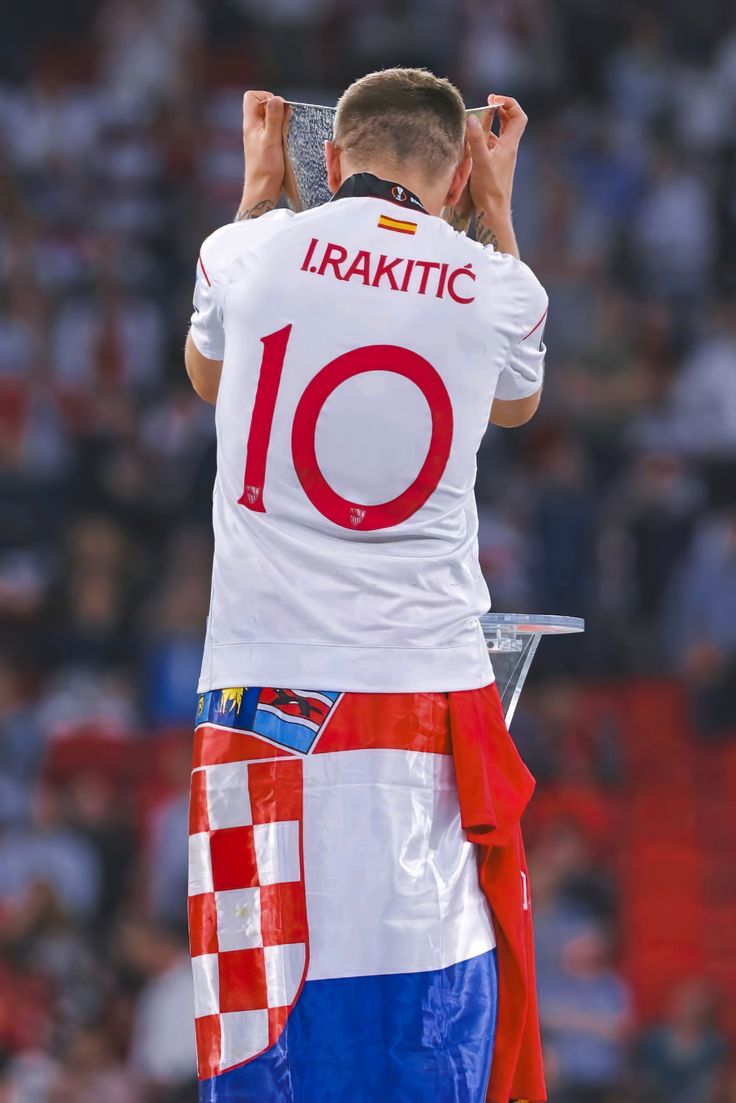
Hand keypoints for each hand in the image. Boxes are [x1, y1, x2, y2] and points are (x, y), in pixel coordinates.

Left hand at [242, 90, 287, 198]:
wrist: (262, 191)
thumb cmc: (265, 169)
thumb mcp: (271, 141)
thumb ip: (273, 119)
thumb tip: (276, 98)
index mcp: (250, 124)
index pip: (252, 97)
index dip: (265, 97)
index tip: (277, 108)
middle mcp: (253, 128)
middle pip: (262, 106)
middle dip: (276, 109)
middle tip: (283, 122)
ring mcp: (259, 137)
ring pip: (269, 118)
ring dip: (280, 122)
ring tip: (284, 134)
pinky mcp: (266, 146)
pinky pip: (273, 131)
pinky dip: (281, 132)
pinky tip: (285, 143)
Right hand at [466, 94, 527, 214]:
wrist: (494, 211)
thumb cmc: (490, 189)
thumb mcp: (481, 161)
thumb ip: (476, 139)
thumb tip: (470, 117)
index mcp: (510, 145)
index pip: (518, 116)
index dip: (509, 103)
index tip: (493, 100)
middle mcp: (508, 149)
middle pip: (511, 122)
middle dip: (501, 109)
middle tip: (488, 103)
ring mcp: (502, 158)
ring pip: (500, 134)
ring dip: (492, 123)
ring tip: (478, 119)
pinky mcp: (494, 166)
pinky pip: (492, 146)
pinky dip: (484, 138)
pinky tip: (473, 141)